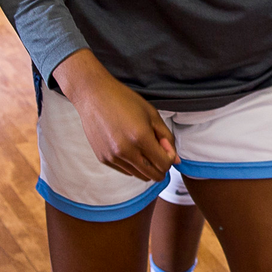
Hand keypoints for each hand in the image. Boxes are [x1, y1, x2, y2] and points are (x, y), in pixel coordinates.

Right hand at [52, 50, 177, 180]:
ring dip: (147, 166)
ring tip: (143, 147)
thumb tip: (176, 160)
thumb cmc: (124, 100)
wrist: (94, 96)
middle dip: (161, 166)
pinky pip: (125, 170)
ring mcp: (113, 157)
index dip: (170, 157)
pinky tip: (130, 148)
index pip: (164, 164)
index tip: (166, 146)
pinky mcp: (103, 159)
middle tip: (158, 151)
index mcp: (140, 137)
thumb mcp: (152, 114)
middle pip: (153, 175)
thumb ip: (166, 137)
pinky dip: (133, 164)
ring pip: (139, 175)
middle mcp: (126, 151)